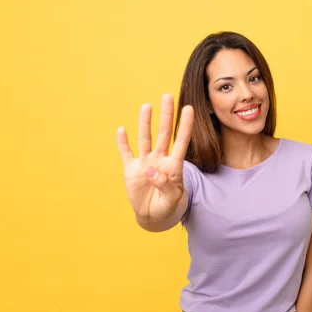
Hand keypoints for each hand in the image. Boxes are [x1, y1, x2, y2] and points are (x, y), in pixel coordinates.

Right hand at [116, 94, 193, 223]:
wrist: (153, 216)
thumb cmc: (168, 207)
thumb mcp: (171, 199)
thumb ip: (164, 185)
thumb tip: (150, 170)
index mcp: (174, 166)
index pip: (181, 142)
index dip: (185, 125)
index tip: (189, 108)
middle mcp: (160, 160)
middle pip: (163, 134)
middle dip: (166, 115)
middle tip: (168, 96)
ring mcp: (145, 163)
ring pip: (145, 139)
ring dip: (145, 123)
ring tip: (147, 106)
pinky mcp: (131, 169)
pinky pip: (126, 153)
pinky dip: (123, 142)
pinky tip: (122, 130)